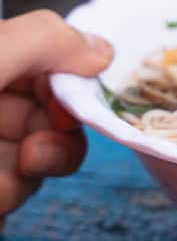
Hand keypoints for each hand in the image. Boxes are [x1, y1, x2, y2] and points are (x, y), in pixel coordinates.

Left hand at [0, 11, 112, 223]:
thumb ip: (42, 41)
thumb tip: (103, 49)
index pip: (47, 62)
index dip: (65, 85)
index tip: (61, 105)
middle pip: (53, 114)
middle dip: (52, 141)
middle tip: (29, 155)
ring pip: (40, 161)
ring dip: (18, 176)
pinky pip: (14, 194)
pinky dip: (1, 199)